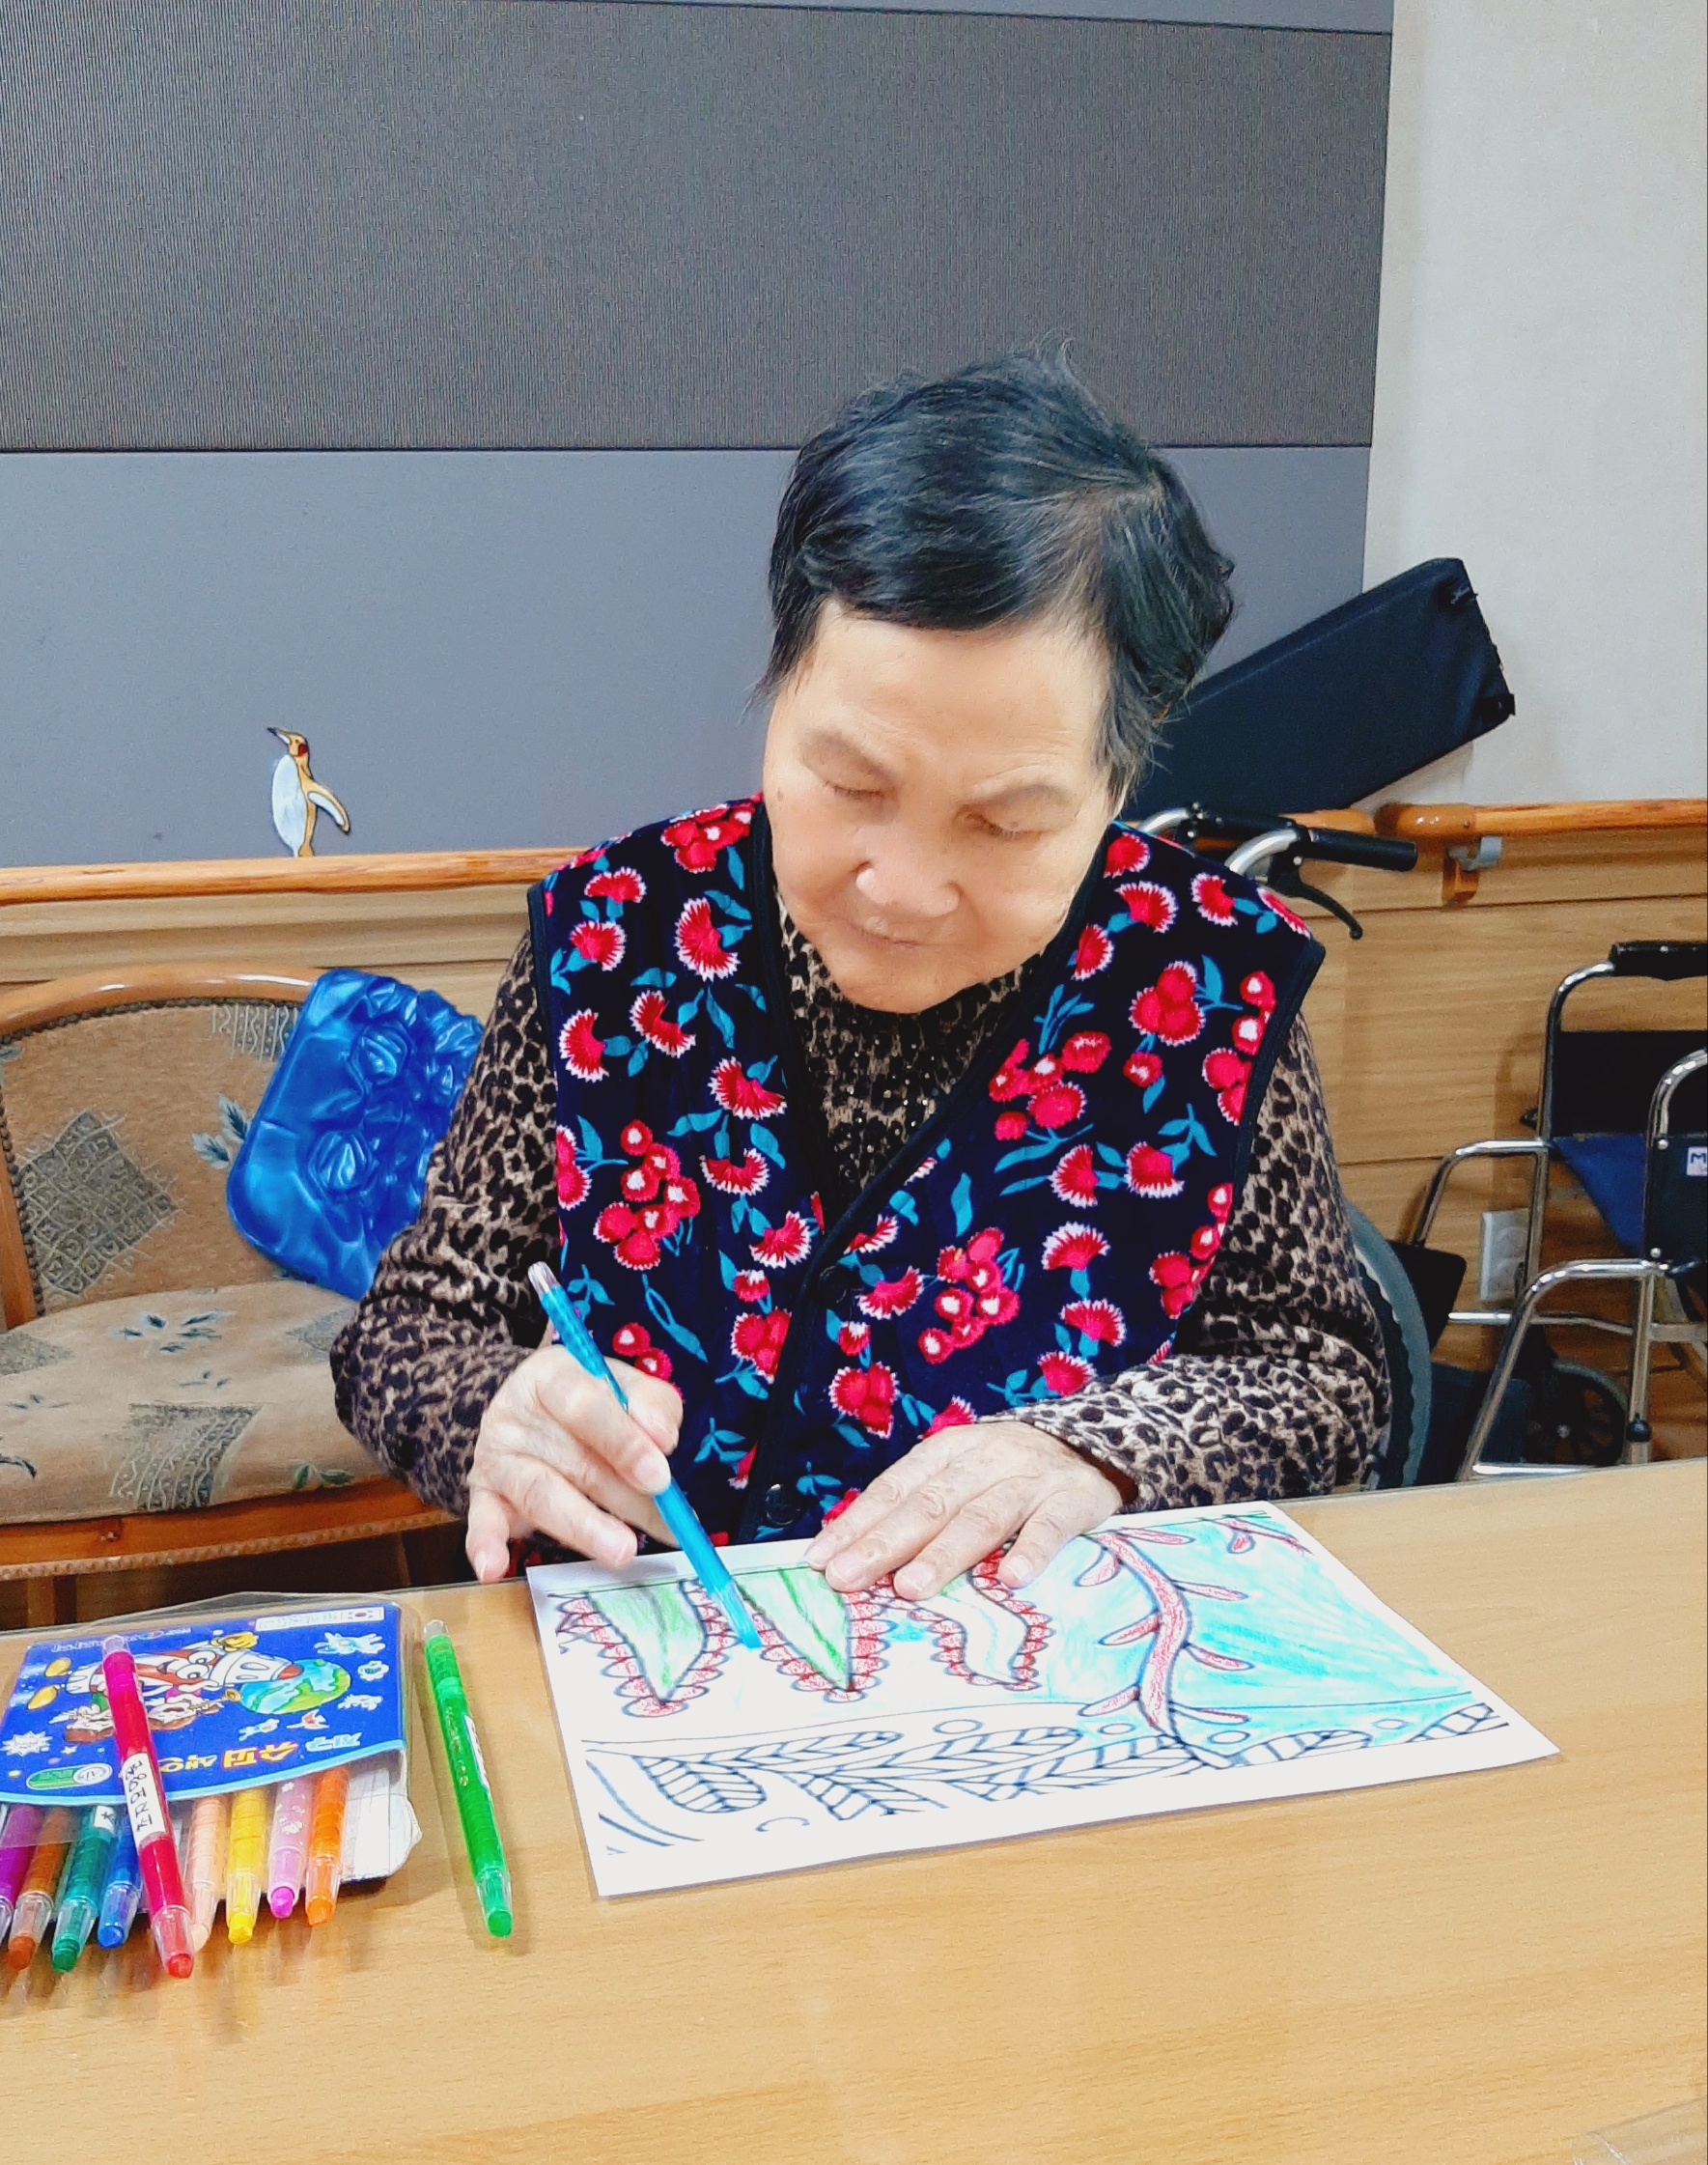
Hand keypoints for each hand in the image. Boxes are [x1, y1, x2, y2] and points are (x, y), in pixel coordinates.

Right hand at [464, 1346, 682, 1582]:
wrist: (528, 1411)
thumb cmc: (590, 1400)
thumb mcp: (623, 1385)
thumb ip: (652, 1404)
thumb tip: (663, 1439)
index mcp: (552, 1377)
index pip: (585, 1406)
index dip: (623, 1441)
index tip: (659, 1476)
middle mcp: (516, 1414)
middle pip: (575, 1461)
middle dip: (625, 1498)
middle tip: (665, 1527)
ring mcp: (497, 1458)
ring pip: (542, 1495)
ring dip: (583, 1526)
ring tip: (622, 1551)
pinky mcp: (484, 1496)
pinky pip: (482, 1521)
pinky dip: (484, 1545)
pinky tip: (492, 1568)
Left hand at [802, 1420, 1122, 1601]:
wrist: (1093, 1446)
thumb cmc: (1009, 1474)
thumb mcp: (961, 1475)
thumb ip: (917, 1507)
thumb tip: (850, 1552)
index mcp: (947, 1451)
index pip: (894, 1489)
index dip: (857, 1524)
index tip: (821, 1560)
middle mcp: (984, 1460)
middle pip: (929, 1505)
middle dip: (884, 1544)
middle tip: (848, 1579)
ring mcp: (1029, 1479)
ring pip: (981, 1517)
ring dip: (945, 1554)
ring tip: (911, 1587)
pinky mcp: (1072, 1500)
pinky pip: (1050, 1527)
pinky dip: (1031, 1551)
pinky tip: (1013, 1579)